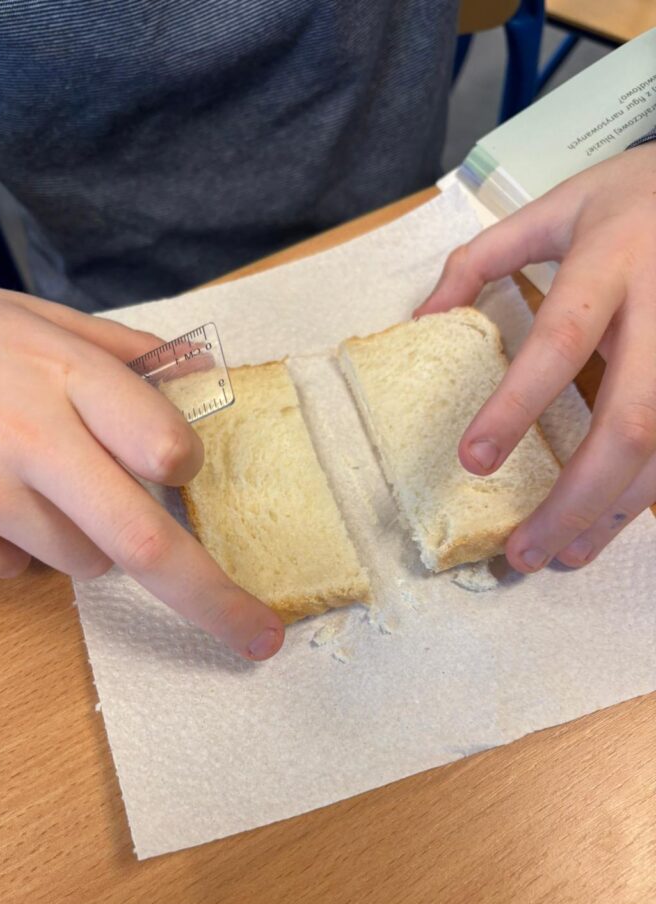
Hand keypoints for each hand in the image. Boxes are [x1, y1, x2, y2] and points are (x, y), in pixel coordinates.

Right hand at [0, 274, 283, 659]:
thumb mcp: (45, 320)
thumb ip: (127, 353)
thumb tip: (204, 381)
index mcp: (65, 374)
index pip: (166, 448)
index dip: (185, 469)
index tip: (180, 473)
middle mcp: (26, 435)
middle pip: (142, 541)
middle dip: (213, 599)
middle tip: (259, 636)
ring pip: (82, 563)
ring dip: (85, 540)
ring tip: (30, 480)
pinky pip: (12, 574)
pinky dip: (14, 551)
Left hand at [415, 145, 655, 572]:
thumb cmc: (639, 195)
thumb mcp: (558, 204)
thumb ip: (486, 257)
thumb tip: (422, 317)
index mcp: (611, 261)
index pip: (561, 342)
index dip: (518, 404)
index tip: (472, 461)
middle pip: (629, 423)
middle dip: (574, 499)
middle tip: (522, 552)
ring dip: (612, 514)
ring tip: (560, 555)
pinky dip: (645, 493)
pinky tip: (608, 525)